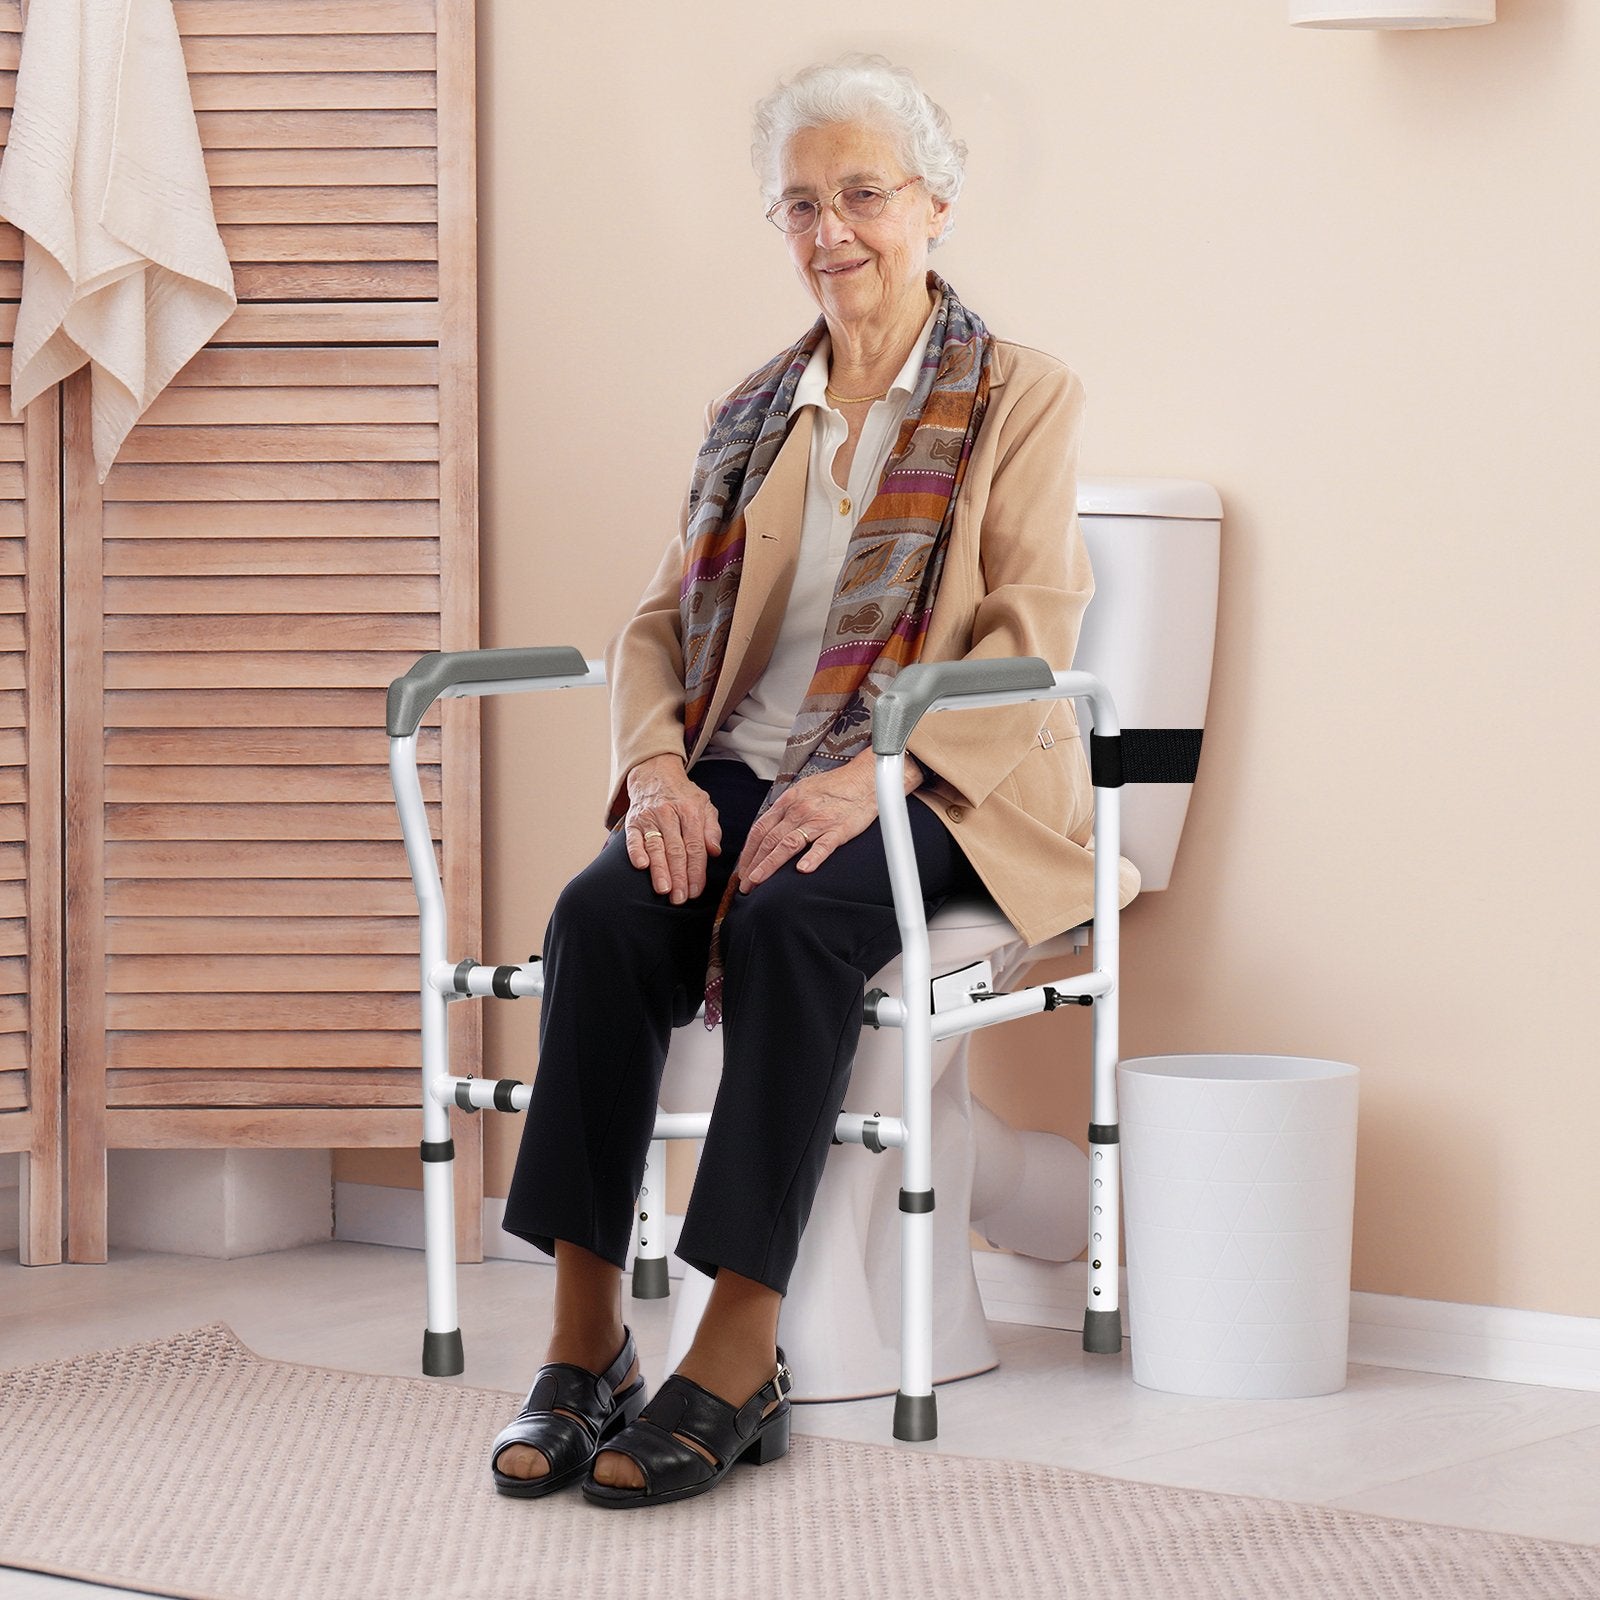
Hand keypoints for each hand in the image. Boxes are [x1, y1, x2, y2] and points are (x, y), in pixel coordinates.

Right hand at [624, 754, 721, 902]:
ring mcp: (649, 816)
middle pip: (676, 849)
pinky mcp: (632, 820)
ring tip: (664, 890)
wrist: (655, 773)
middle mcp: (669, 813)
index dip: (696, 870)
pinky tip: (641, 865)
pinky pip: (633, 838)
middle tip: (680, 898)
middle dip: (679, 876)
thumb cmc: (683, 796)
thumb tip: (715, 851)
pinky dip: (636, 851)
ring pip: (656, 846)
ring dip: (660, 870)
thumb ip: (712, 829)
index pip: (695, 846)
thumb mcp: (705, 806)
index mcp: (691, 811)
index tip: (696, 890)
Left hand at [737, 750, 922, 888]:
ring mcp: (818, 821)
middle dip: (753, 864)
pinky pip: (824, 845)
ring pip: (788, 844)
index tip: (742, 869)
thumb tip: (770, 828)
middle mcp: (799, 811)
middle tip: (745, 884)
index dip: (748, 851)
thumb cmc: (835, 786)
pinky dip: (812, 857)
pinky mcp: (839, 829)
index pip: (760, 829)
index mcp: (789, 801)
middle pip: (769, 840)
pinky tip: (802, 870)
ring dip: (770, 864)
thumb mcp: (803, 790)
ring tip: (758, 881)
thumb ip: (787, 809)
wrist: (865, 779)